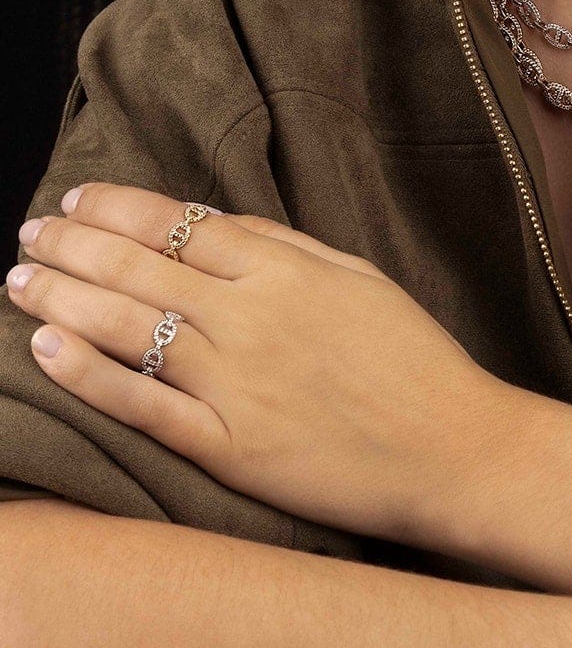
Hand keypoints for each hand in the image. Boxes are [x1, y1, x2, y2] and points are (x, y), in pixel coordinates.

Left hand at [7, 181, 504, 549]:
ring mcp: (235, 384)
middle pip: (138, 267)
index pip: (177, 223)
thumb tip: (214, 220)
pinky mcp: (228, 447)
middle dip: (72, 244)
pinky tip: (46, 349)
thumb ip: (283, 245)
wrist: (452, 448)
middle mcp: (250, 318)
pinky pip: (142, 404)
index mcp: (284, 270)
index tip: (76, 199)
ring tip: (18, 280)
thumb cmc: (413, 358)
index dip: (117, 208)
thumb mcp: (357, 275)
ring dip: (62, 298)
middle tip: (29, 232)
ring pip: (126, 328)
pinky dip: (87, 374)